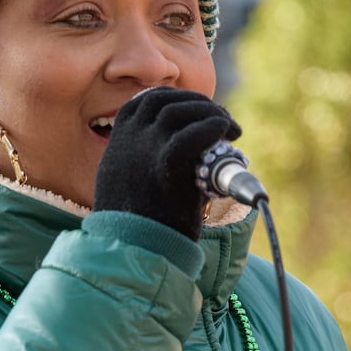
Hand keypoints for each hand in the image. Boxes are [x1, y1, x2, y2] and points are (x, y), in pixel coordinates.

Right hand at [92, 87, 241, 240]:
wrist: (131, 250)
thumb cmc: (135, 224)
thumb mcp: (127, 182)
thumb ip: (146, 160)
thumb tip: (188, 150)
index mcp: (118, 140)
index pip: (147, 101)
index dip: (177, 99)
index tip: (197, 110)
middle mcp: (130, 137)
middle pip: (167, 100)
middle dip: (199, 104)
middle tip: (222, 121)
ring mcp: (146, 146)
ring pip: (182, 110)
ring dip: (211, 113)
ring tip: (231, 130)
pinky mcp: (168, 162)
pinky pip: (196, 133)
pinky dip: (214, 127)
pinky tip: (228, 134)